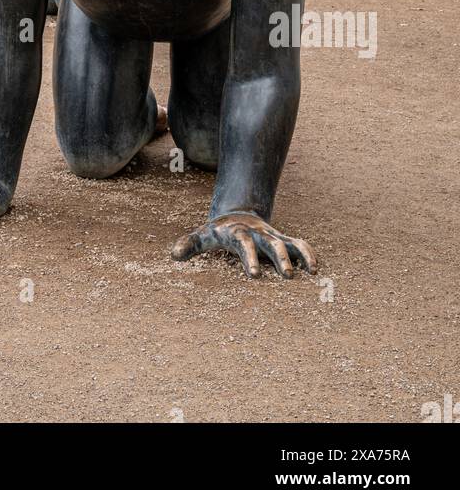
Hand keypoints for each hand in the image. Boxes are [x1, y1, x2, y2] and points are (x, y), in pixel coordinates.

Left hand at [171, 212, 315, 278]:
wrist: (234, 213)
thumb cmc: (216, 231)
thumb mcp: (202, 235)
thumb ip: (189, 244)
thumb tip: (174, 255)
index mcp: (237, 234)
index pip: (244, 244)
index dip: (249, 258)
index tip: (254, 275)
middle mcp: (258, 234)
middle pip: (271, 243)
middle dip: (280, 258)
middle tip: (287, 276)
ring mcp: (271, 236)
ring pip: (289, 243)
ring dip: (300, 255)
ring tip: (311, 273)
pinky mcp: (282, 240)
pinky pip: (298, 244)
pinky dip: (308, 253)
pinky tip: (315, 269)